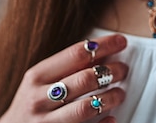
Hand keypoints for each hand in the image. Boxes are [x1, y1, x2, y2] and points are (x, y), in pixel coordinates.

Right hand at [0, 34, 127, 122]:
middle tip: (124, 69)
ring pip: (86, 108)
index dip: (103, 45)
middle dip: (110, 72)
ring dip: (110, 98)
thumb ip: (68, 67)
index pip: (76, 54)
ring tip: (120, 93)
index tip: (121, 41)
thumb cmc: (32, 102)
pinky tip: (112, 117)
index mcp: (37, 76)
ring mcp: (46, 122)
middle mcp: (39, 99)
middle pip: (84, 79)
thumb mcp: (41, 80)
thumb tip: (104, 52)